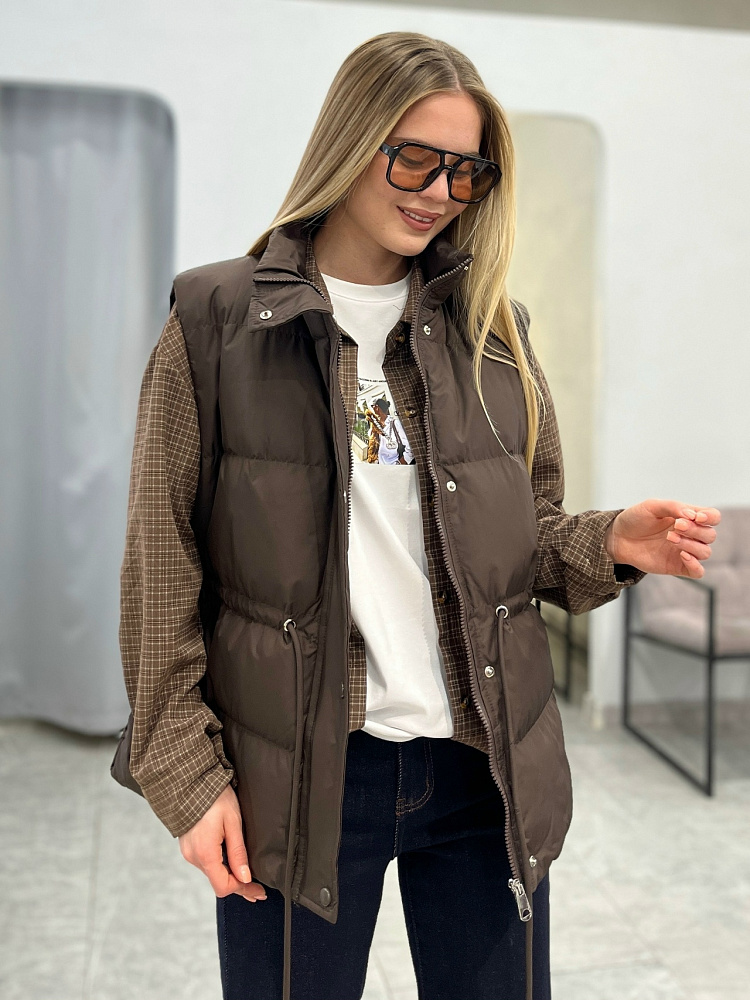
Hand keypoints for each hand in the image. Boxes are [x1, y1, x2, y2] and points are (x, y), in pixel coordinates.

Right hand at [178, 784, 266, 901]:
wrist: (192, 782)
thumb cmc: (214, 798)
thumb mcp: (233, 823)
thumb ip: (238, 852)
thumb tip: (245, 878)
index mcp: (205, 853)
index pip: (223, 886)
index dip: (243, 890)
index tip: (258, 891)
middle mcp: (194, 857)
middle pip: (218, 882)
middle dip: (239, 885)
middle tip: (257, 890)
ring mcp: (189, 852)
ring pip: (212, 873)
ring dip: (229, 876)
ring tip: (247, 877)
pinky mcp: (188, 846)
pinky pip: (206, 863)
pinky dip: (219, 867)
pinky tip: (231, 864)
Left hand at [604, 499, 720, 578]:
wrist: (618, 537)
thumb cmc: (636, 519)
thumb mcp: (652, 506)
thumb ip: (673, 506)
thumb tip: (692, 515)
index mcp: (688, 517)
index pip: (713, 517)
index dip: (711, 517)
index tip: (696, 517)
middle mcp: (690, 535)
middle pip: (710, 535)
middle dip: (695, 530)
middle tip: (676, 526)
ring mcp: (684, 551)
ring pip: (705, 552)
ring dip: (692, 544)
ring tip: (670, 538)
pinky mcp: (677, 566)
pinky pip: (698, 571)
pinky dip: (696, 565)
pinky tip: (682, 555)